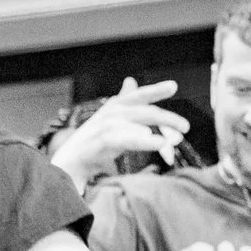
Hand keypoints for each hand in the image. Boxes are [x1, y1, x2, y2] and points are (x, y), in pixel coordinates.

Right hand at [47, 78, 186, 190]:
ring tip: (174, 137)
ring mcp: (103, 127)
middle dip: (166, 117)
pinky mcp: (100, 142)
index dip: (154, 90)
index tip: (173, 86)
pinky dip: (144, 140)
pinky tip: (159, 143)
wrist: (65, 168)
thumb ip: (122, 104)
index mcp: (112, 110)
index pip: (136, 96)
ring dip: (157, 127)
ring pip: (136, 121)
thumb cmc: (87, 148)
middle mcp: (108, 114)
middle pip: (142, 110)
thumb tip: (130, 81)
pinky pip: (126, 139)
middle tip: (185, 127)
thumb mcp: (108, 123)